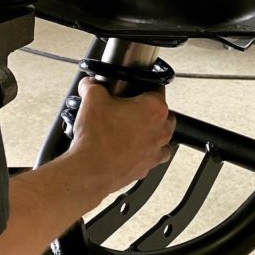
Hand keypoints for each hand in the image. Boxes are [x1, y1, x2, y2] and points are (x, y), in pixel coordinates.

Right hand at [67, 78, 175, 199]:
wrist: (90, 170)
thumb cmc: (97, 139)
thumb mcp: (92, 99)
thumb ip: (93, 86)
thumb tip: (90, 85)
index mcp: (154, 108)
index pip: (158, 87)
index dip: (144, 84)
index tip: (135, 87)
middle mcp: (160, 130)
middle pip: (164, 113)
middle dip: (149, 109)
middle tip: (130, 107)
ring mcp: (155, 151)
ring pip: (162, 137)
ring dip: (151, 131)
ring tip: (131, 128)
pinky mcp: (146, 167)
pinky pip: (152, 157)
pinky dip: (144, 152)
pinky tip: (128, 148)